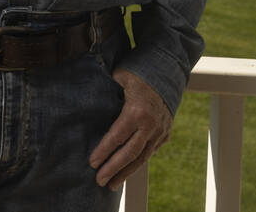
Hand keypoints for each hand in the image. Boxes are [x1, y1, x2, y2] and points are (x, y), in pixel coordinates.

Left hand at [89, 68, 172, 189]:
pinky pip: (150, 152)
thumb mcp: (119, 76)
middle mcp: (151, 125)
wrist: (168, 71)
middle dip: (114, 168)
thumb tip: (86, 97)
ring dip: (126, 172)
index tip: (92, 163)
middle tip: (99, 181)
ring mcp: (160, 131)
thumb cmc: (137, 72)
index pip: (117, 136)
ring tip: (112, 185)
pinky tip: (126, 172)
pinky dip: (138, 163)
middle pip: (130, 153)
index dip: (104, 151)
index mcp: (137, 111)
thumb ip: (106, 89)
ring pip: (142, 157)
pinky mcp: (165, 134)